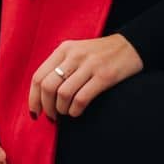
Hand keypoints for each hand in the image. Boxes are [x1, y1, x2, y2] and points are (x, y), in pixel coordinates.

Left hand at [29, 34, 143, 120]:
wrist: (130, 47)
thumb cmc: (99, 55)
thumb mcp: (76, 52)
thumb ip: (59, 67)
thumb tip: (41, 96)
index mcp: (63, 49)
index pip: (38, 77)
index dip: (33, 98)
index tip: (35, 113)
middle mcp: (74, 55)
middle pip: (48, 87)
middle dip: (47, 107)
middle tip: (52, 117)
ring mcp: (90, 65)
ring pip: (63, 94)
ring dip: (62, 110)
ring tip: (66, 113)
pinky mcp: (104, 76)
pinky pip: (81, 98)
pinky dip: (75, 111)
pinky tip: (77, 112)